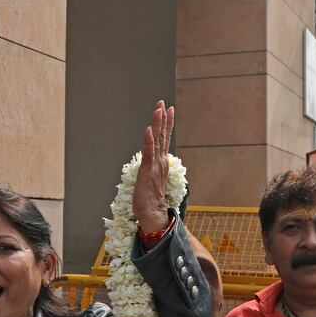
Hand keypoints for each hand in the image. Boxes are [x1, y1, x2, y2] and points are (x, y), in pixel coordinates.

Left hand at [133, 100, 174, 232]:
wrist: (152, 214)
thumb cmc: (150, 201)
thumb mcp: (151, 181)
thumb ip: (153, 171)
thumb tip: (152, 166)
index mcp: (161, 163)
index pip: (164, 140)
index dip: (166, 124)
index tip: (167, 109)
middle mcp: (160, 161)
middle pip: (162, 136)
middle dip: (163, 118)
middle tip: (163, 103)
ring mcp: (155, 165)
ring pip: (157, 140)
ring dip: (158, 124)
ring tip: (159, 109)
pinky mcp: (148, 171)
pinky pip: (148, 152)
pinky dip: (149, 140)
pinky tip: (149, 129)